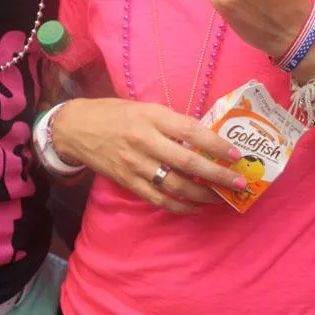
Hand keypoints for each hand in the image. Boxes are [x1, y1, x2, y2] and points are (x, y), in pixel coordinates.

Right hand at [51, 98, 250, 213]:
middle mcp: (144, 141)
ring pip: (176, 186)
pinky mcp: (127, 182)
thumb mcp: (143, 107)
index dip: (215, 144)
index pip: (190, 131)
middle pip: (188, 163)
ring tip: (221, 197)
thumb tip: (205, 137)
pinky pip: (158, 199)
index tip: (235, 154)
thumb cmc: (113, 113)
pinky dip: (180, 206)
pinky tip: (196, 207)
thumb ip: (171, 122)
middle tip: (239, 183)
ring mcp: (135, 164)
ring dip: (203, 195)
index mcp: (151, 116)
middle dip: (218, 176)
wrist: (74, 128)